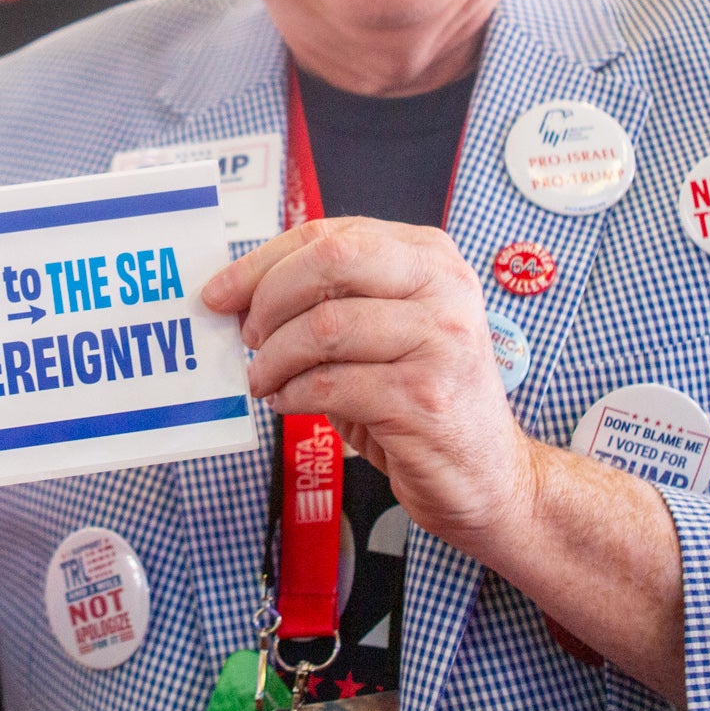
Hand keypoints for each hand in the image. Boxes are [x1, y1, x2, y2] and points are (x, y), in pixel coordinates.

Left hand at [203, 217, 537, 559]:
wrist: (488, 474)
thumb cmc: (421, 396)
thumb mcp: (385, 330)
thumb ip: (332, 299)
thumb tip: (240, 292)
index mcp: (430, 257)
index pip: (331, 236)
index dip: (262, 262)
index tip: (221, 292)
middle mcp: (443, 289)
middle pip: (330, 262)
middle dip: (268, 297)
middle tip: (246, 336)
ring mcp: (439, 342)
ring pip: (324, 326)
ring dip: (273, 357)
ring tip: (263, 378)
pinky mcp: (423, 399)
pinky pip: (330, 384)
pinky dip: (291, 394)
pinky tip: (287, 402)